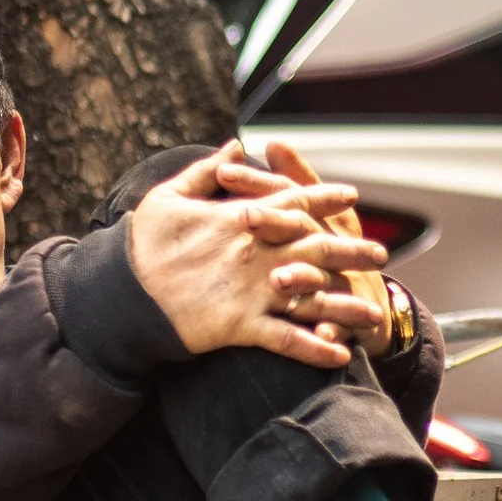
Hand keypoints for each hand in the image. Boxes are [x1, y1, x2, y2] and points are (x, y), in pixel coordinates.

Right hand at [127, 148, 382, 367]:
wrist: (120, 293)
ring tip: (375, 313)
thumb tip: (234, 144)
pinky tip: (341, 356)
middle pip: (318, 247)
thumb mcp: (170, 196)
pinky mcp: (241, 325)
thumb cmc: (141, 244)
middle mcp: (256, 252)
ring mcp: (252, 290)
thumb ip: (206, 170)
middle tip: (381, 254)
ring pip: (314, 297)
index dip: (325, 197)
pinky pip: (288, 340)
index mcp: (241, 218)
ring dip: (347, 305)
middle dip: (353, 250)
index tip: (350, 196)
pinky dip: (316, 349)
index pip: (294, 201)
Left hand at [248, 135, 393, 351]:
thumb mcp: (316, 218)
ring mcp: (339, 284)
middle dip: (276, 224)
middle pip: (302, 231)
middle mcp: (329, 247)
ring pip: (320, 280)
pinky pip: (337, 328)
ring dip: (304, 279)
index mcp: (316, 220)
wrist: (370, 314)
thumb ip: (293, 181)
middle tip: (244, 217)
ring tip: (279, 280)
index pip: (285, 195)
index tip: (222, 172)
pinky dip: (330, 332)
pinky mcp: (347, 323)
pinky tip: (319, 335)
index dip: (256, 184)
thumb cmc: (331, 256)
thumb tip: (275, 141)